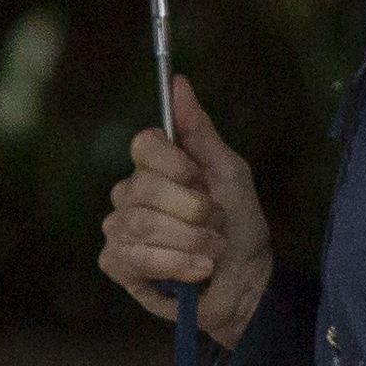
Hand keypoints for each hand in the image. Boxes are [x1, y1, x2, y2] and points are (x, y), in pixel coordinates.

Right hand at [102, 75, 273, 342]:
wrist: (247, 283)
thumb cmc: (240, 226)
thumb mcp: (229, 172)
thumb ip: (200, 130)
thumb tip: (178, 82)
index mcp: (156, 166)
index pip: (145, 144)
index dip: (177, 165)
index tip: (203, 182)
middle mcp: (130, 193)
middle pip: (146, 188)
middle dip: (194, 212)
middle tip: (216, 226)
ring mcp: (119, 228)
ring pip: (143, 224)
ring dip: (191, 241)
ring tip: (212, 252)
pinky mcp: (118, 263)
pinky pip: (135, 256)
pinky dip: (176, 265)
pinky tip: (197, 272)